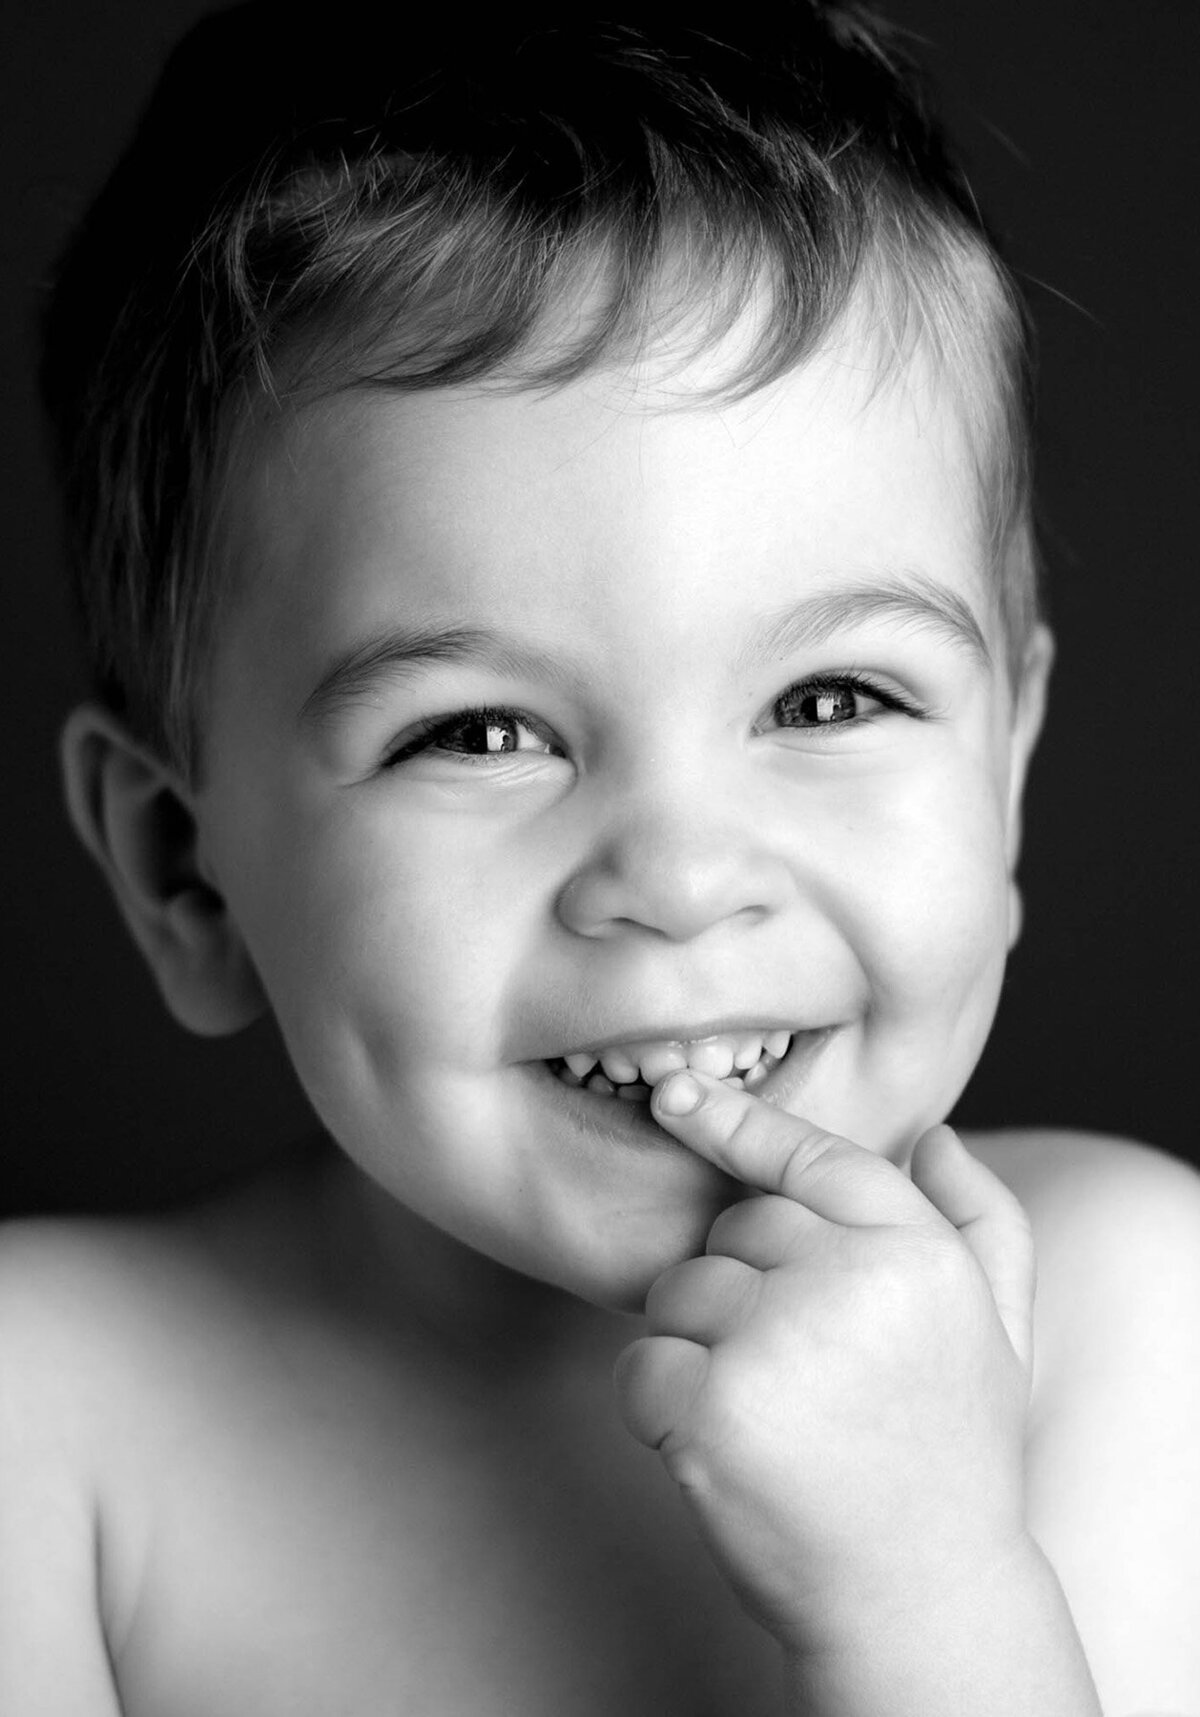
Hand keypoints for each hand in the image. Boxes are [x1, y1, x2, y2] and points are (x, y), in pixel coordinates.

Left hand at [613, 1073, 1036, 1652]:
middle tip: (798, 1373)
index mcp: (919, 1253)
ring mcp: (778, 1342)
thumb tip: (935, 1135)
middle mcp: (850, 1282)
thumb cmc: (952, 1454)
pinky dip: (658, 1403)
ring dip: (700, 1345)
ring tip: (770, 1416)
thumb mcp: (998, 1330)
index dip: (741, 1123)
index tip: (679, 1094)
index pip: (816, 1158)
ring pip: (681, 1292)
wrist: (918, 1600)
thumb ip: (982, 1222)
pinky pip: (642, 1364)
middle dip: (744, 1285)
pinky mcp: (712, 1408)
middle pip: (736, 1230)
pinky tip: (720, 1449)